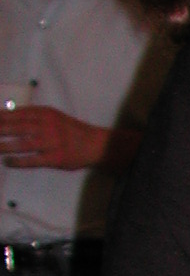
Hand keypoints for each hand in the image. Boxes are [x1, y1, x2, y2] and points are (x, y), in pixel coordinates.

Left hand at [0, 106, 114, 169]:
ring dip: (5, 146)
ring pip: (24, 143)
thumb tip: (6, 115)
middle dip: (1, 129)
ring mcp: (52, 142)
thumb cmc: (71, 130)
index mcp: (46, 114)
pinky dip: (20, 161)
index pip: (19, 113)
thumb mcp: (54, 116)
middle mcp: (48, 126)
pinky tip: (9, 162)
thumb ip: (34, 116)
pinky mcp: (55, 158)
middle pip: (18, 127)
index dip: (2, 117)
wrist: (94, 144)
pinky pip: (34, 160)